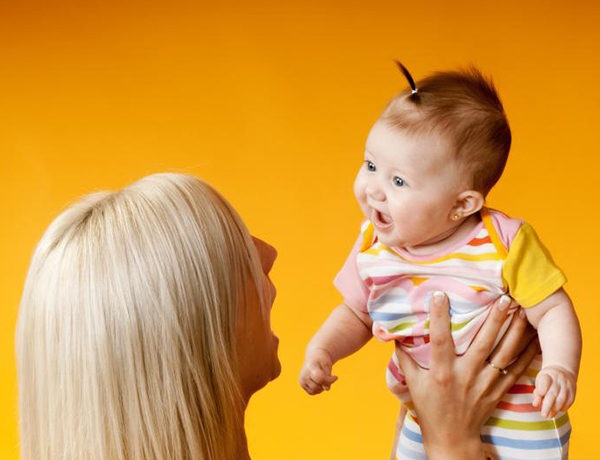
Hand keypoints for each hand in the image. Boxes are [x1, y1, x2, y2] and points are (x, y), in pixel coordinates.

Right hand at [299, 347, 337, 394]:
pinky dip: (317, 389)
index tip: (336, 377)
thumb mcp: (327, 365)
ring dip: (322, 387)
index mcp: (310, 367)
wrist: (314, 356)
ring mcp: (302, 380)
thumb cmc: (322, 360)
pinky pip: (312, 392)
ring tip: (323, 378)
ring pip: (315, 391)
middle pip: (317, 386)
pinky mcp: (302, 384)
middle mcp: (304, 374)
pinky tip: (319, 382)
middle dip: (325, 383)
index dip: (329, 380)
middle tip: (329, 377)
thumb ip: (327, 377)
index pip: (320, 378)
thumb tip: (326, 389)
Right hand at [395, 292, 538, 459]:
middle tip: (503, 298)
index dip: (439, 317)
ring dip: (515, 332)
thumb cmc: (430, 409)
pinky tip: (534, 337)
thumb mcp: (413, 384)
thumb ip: (405, 359)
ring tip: (523, 311)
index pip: (440, 340)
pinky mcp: (498, 391)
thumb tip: (394, 334)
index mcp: (442, 372)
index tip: (440, 295)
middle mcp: (465, 375)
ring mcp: (484, 384)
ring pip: (504, 354)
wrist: (452, 438)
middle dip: (494, 320)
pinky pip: (516, 370)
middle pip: (483, 343)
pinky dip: (527, 354)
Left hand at [533, 365, 576, 417]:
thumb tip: (536, 405)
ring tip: (549, 416)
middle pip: (553, 394)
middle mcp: (558, 380)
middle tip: (543, 415)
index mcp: (547, 375)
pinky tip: (558, 411)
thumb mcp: (539, 381)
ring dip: (555, 410)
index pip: (544, 382)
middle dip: (547, 406)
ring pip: (562, 399)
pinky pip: (569, 402)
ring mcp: (567, 385)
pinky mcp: (573, 391)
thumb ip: (537, 393)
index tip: (538, 396)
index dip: (542, 389)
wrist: (562, 370)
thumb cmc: (547, 378)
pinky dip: (563, 408)